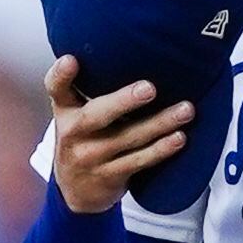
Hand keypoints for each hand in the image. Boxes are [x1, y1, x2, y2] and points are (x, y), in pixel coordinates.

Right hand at [43, 55, 194, 214]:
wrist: (76, 192)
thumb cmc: (84, 140)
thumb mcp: (76, 114)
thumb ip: (90, 88)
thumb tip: (135, 50)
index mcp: (65, 111)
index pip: (56, 89)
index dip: (61, 74)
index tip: (72, 60)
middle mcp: (73, 133)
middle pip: (96, 115)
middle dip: (124, 101)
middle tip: (150, 88)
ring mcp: (91, 157)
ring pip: (128, 138)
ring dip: (159, 124)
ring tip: (185, 110)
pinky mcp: (110, 176)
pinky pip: (139, 161)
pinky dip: (160, 150)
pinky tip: (179, 138)